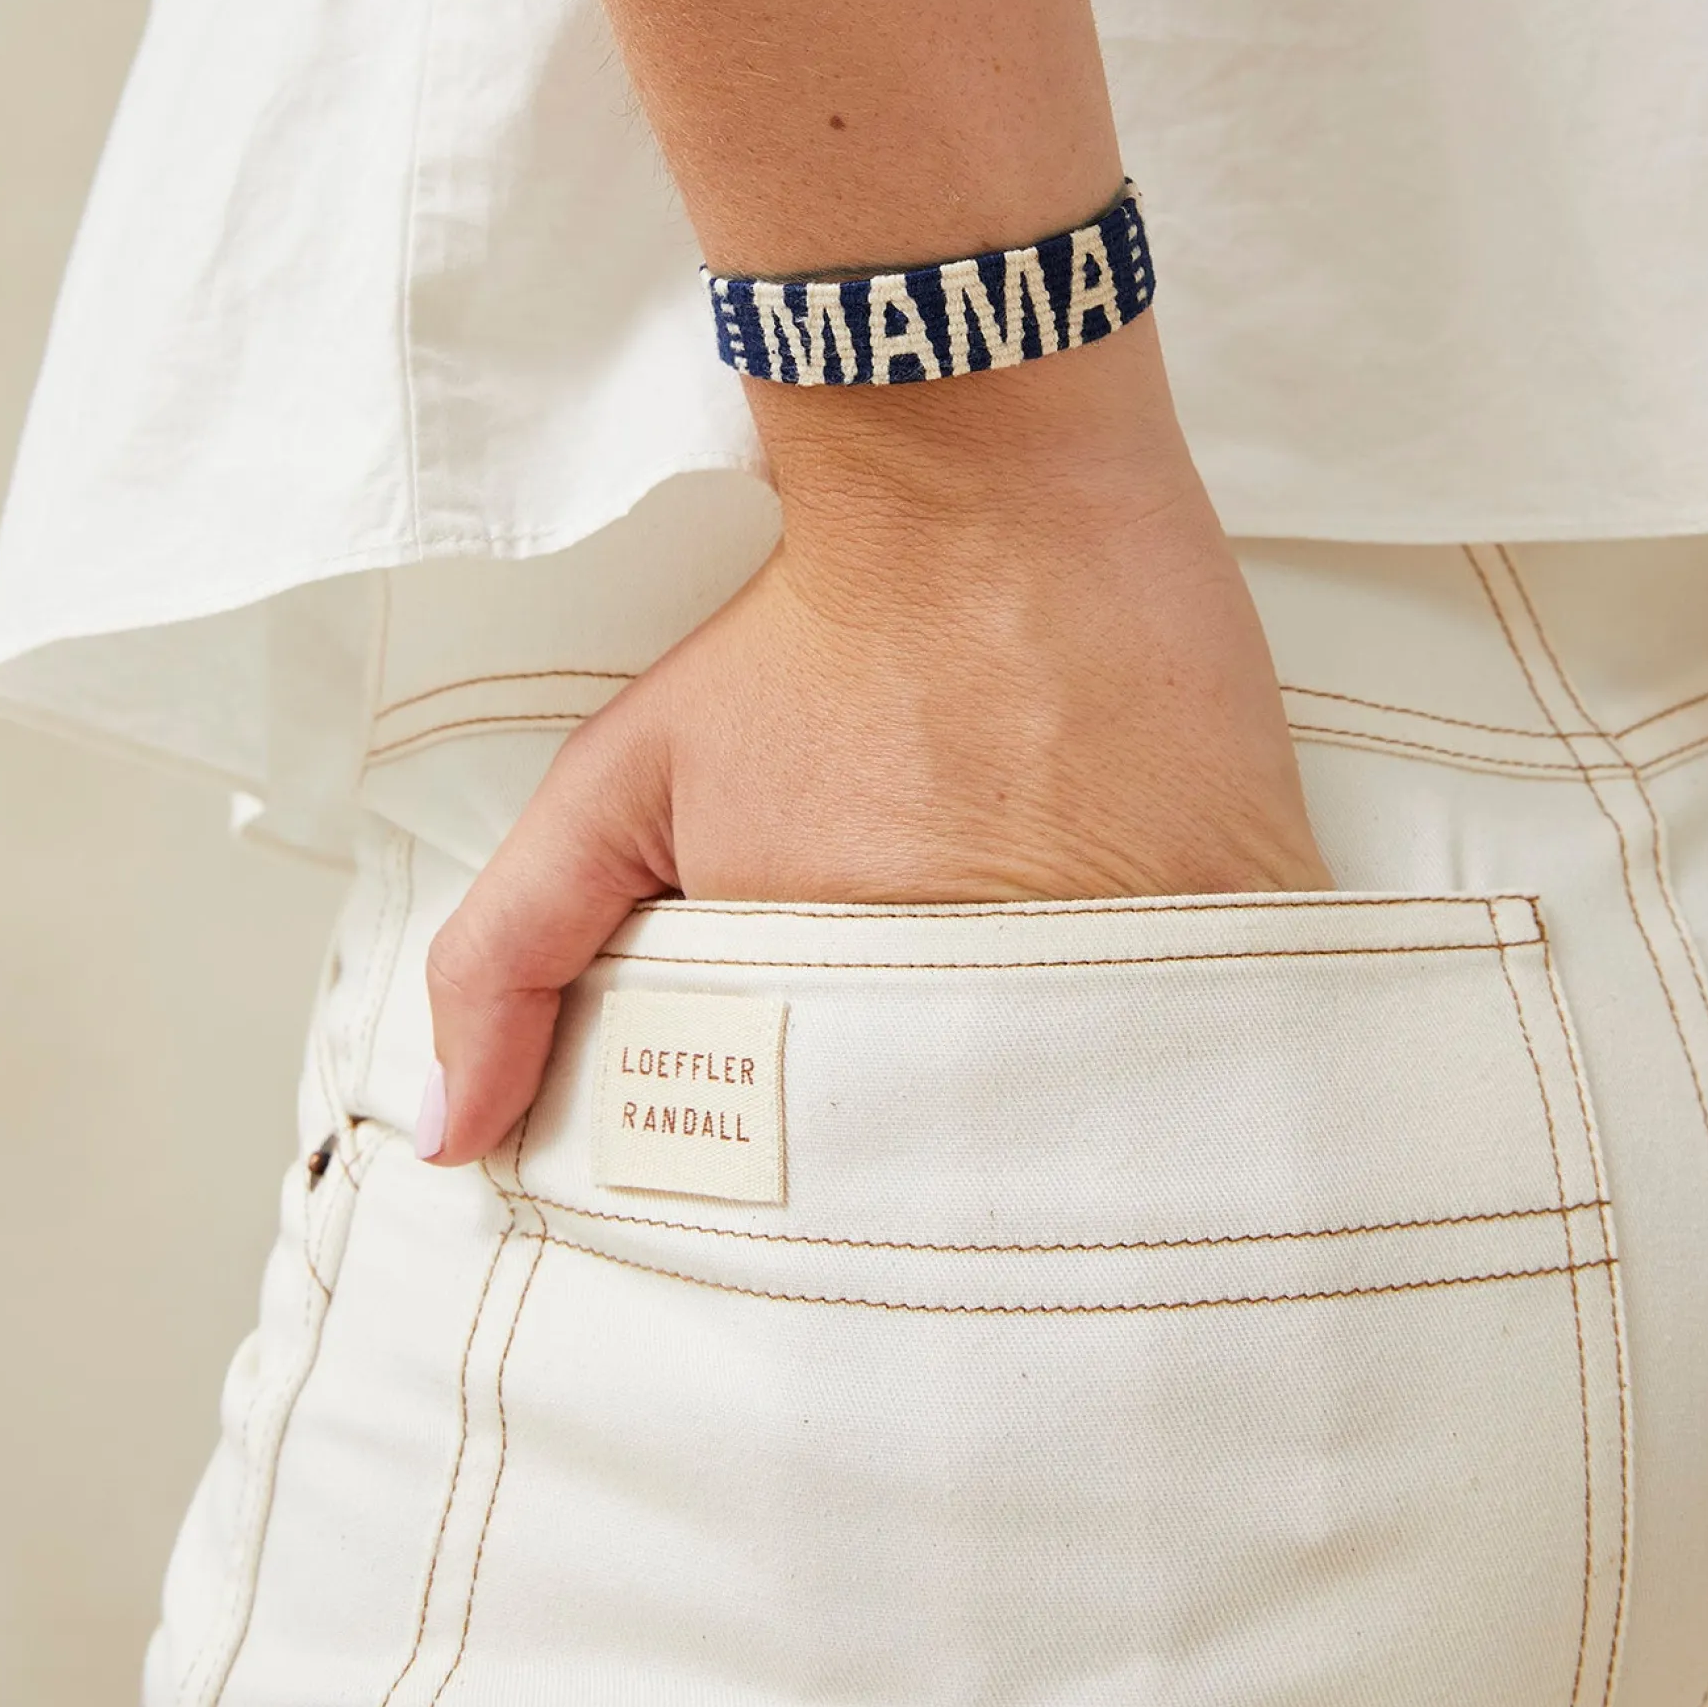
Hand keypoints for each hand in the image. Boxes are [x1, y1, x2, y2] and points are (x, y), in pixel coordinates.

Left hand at [418, 327, 1328, 1162]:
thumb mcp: (619, 786)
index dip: (873, 1214)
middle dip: (993, 1187)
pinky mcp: (1256, 883)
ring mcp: (1144, 946)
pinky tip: (1204, 1029)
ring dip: (1119, 1120)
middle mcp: (1008, 997)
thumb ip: (514, 955)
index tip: (887, 1220)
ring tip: (1106, 1109)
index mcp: (850, 1009)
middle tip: (998, 1188)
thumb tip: (451, 1136)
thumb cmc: (805, 637)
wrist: (979, 486)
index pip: (863, 1196)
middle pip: (1010, 1170)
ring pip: (1139, 1107)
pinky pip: (1248, 1028)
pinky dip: (1224, 1044)